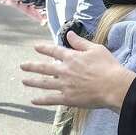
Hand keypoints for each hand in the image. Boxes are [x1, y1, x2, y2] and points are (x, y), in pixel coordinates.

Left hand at [21, 32, 135, 110]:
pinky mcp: (68, 98)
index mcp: (72, 57)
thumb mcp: (95, 49)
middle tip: (23, 66)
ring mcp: (64, 85)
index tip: (36, 47)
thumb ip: (80, 42)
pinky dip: (41, 100)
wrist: (113, 86)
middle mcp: (65, 71)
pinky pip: (51, 99)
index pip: (54, 51)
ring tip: (24, 81)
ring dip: (33, 82)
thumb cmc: (108, 66)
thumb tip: (69, 34)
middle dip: (32, 66)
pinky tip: (33, 100)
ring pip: (44, 83)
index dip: (44, 49)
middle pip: (44, 68)